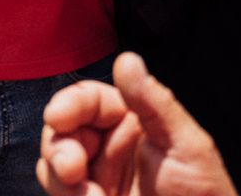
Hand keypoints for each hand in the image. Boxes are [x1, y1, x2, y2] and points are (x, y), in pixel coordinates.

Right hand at [37, 53, 236, 195]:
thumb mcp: (187, 147)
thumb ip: (155, 103)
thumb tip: (128, 58)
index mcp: (132, 121)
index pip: (88, 99)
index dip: (69, 104)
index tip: (57, 117)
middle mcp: (109, 145)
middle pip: (61, 131)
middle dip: (58, 148)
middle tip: (72, 170)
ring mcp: (97, 176)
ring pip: (52, 164)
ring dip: (61, 181)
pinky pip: (58, 192)